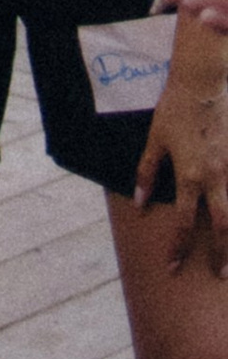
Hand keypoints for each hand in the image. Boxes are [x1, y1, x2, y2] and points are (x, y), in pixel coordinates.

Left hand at [138, 54, 227, 267]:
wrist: (202, 84)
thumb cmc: (175, 110)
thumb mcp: (155, 139)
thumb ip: (147, 172)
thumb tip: (140, 203)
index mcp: (190, 176)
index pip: (183, 222)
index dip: (178, 247)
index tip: (173, 267)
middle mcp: (215, 179)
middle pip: (221, 227)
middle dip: (221, 255)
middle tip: (219, 274)